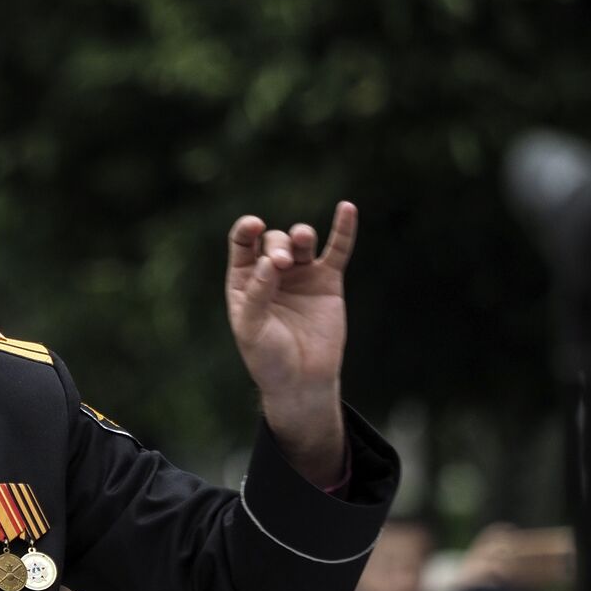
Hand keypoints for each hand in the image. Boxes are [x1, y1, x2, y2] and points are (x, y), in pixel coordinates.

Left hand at [226, 201, 357, 484]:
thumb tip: (270, 262)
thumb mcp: (252, 330)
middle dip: (278, 246)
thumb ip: (257, 295)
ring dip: (300, 235)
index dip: (246, 229)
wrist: (302, 382)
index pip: (242, 243)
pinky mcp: (328, 281)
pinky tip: (348, 208)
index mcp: (244, 281)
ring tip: (302, 242)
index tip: (254, 226)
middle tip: (281, 266)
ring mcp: (301, 275)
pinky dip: (343, 229)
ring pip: (300, 240)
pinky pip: (337, 250)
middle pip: (273, 240)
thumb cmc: (268, 358)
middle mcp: (271, 272)